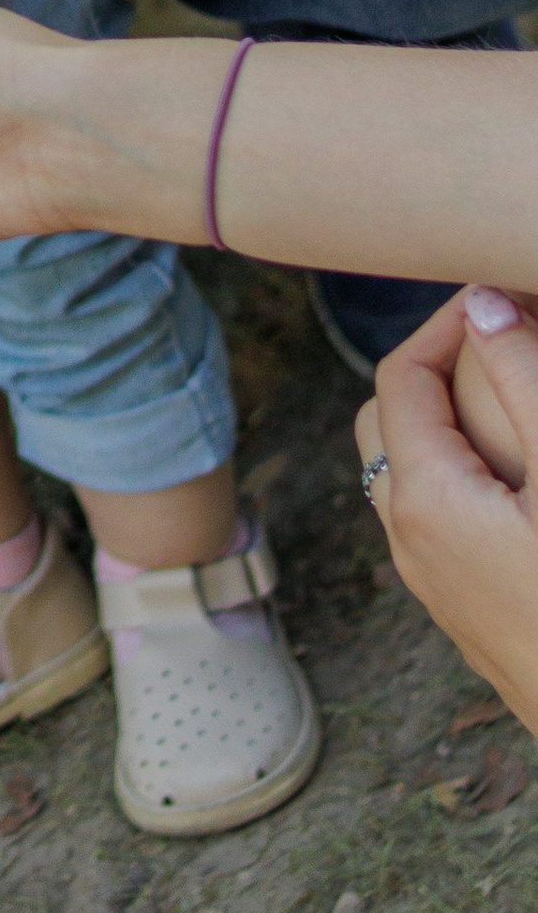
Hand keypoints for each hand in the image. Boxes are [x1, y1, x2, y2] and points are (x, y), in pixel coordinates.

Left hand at [360, 288, 537, 732]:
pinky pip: (444, 520)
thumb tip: (482, 305)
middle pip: (389, 422)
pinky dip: (468, 474)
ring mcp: (438, 586)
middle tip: (507, 342)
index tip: (503, 299)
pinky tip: (529, 471)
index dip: (448, 323)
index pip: (402, 377)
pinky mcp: (472, 613)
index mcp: (425, 502)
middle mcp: (411, 544)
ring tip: (520, 399)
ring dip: (452, 424)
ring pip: (414, 474)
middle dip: (437, 369)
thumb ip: (524, 381)